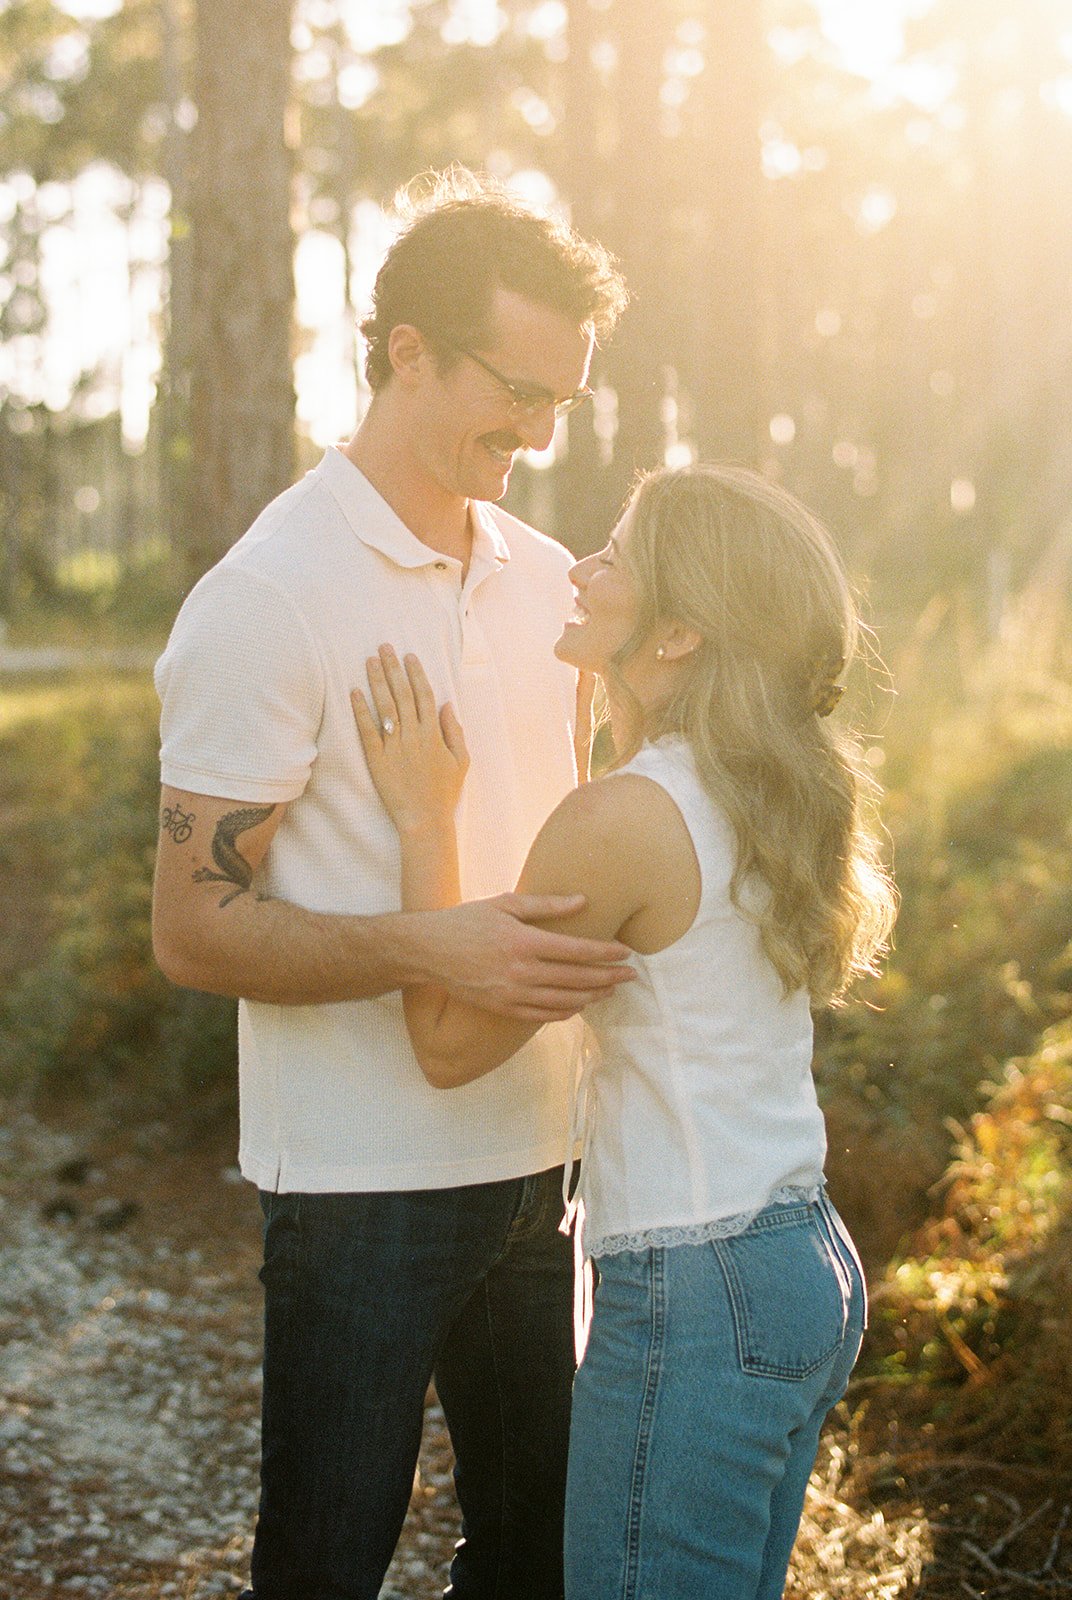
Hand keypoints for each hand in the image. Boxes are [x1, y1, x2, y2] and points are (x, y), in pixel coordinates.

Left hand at [352, 646, 468, 832]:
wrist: (425, 820)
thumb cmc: (444, 793)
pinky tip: (354, 692)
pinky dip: (361, 711)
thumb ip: (455, 731)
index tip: (409, 656)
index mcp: (434, 734)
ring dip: (377, 682)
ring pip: (385, 707)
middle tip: (384, 647)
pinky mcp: (377, 760)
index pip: (424, 696)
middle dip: (394, 669)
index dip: (416, 674)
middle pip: (402, 695)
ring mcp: (394, 747)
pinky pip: (367, 731)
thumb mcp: (461, 761)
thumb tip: (448, 704)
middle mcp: (414, 736)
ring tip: (369, 661)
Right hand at [421, 893, 634, 1021]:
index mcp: (524, 942)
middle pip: (577, 978)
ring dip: (593, 996)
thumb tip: (583, 901)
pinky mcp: (503, 1008)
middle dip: (609, 977)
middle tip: (631, 975)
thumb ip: (547, 905)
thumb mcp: (506, 904)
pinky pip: (543, 1014)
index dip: (606, 953)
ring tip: (611, 990)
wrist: (429, 951)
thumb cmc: (467, 921)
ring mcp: (513, 994)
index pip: (578, 951)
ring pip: (565, 1000)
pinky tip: (580, 1004)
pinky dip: (566, 1011)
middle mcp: (522, 971)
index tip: (627, 952)